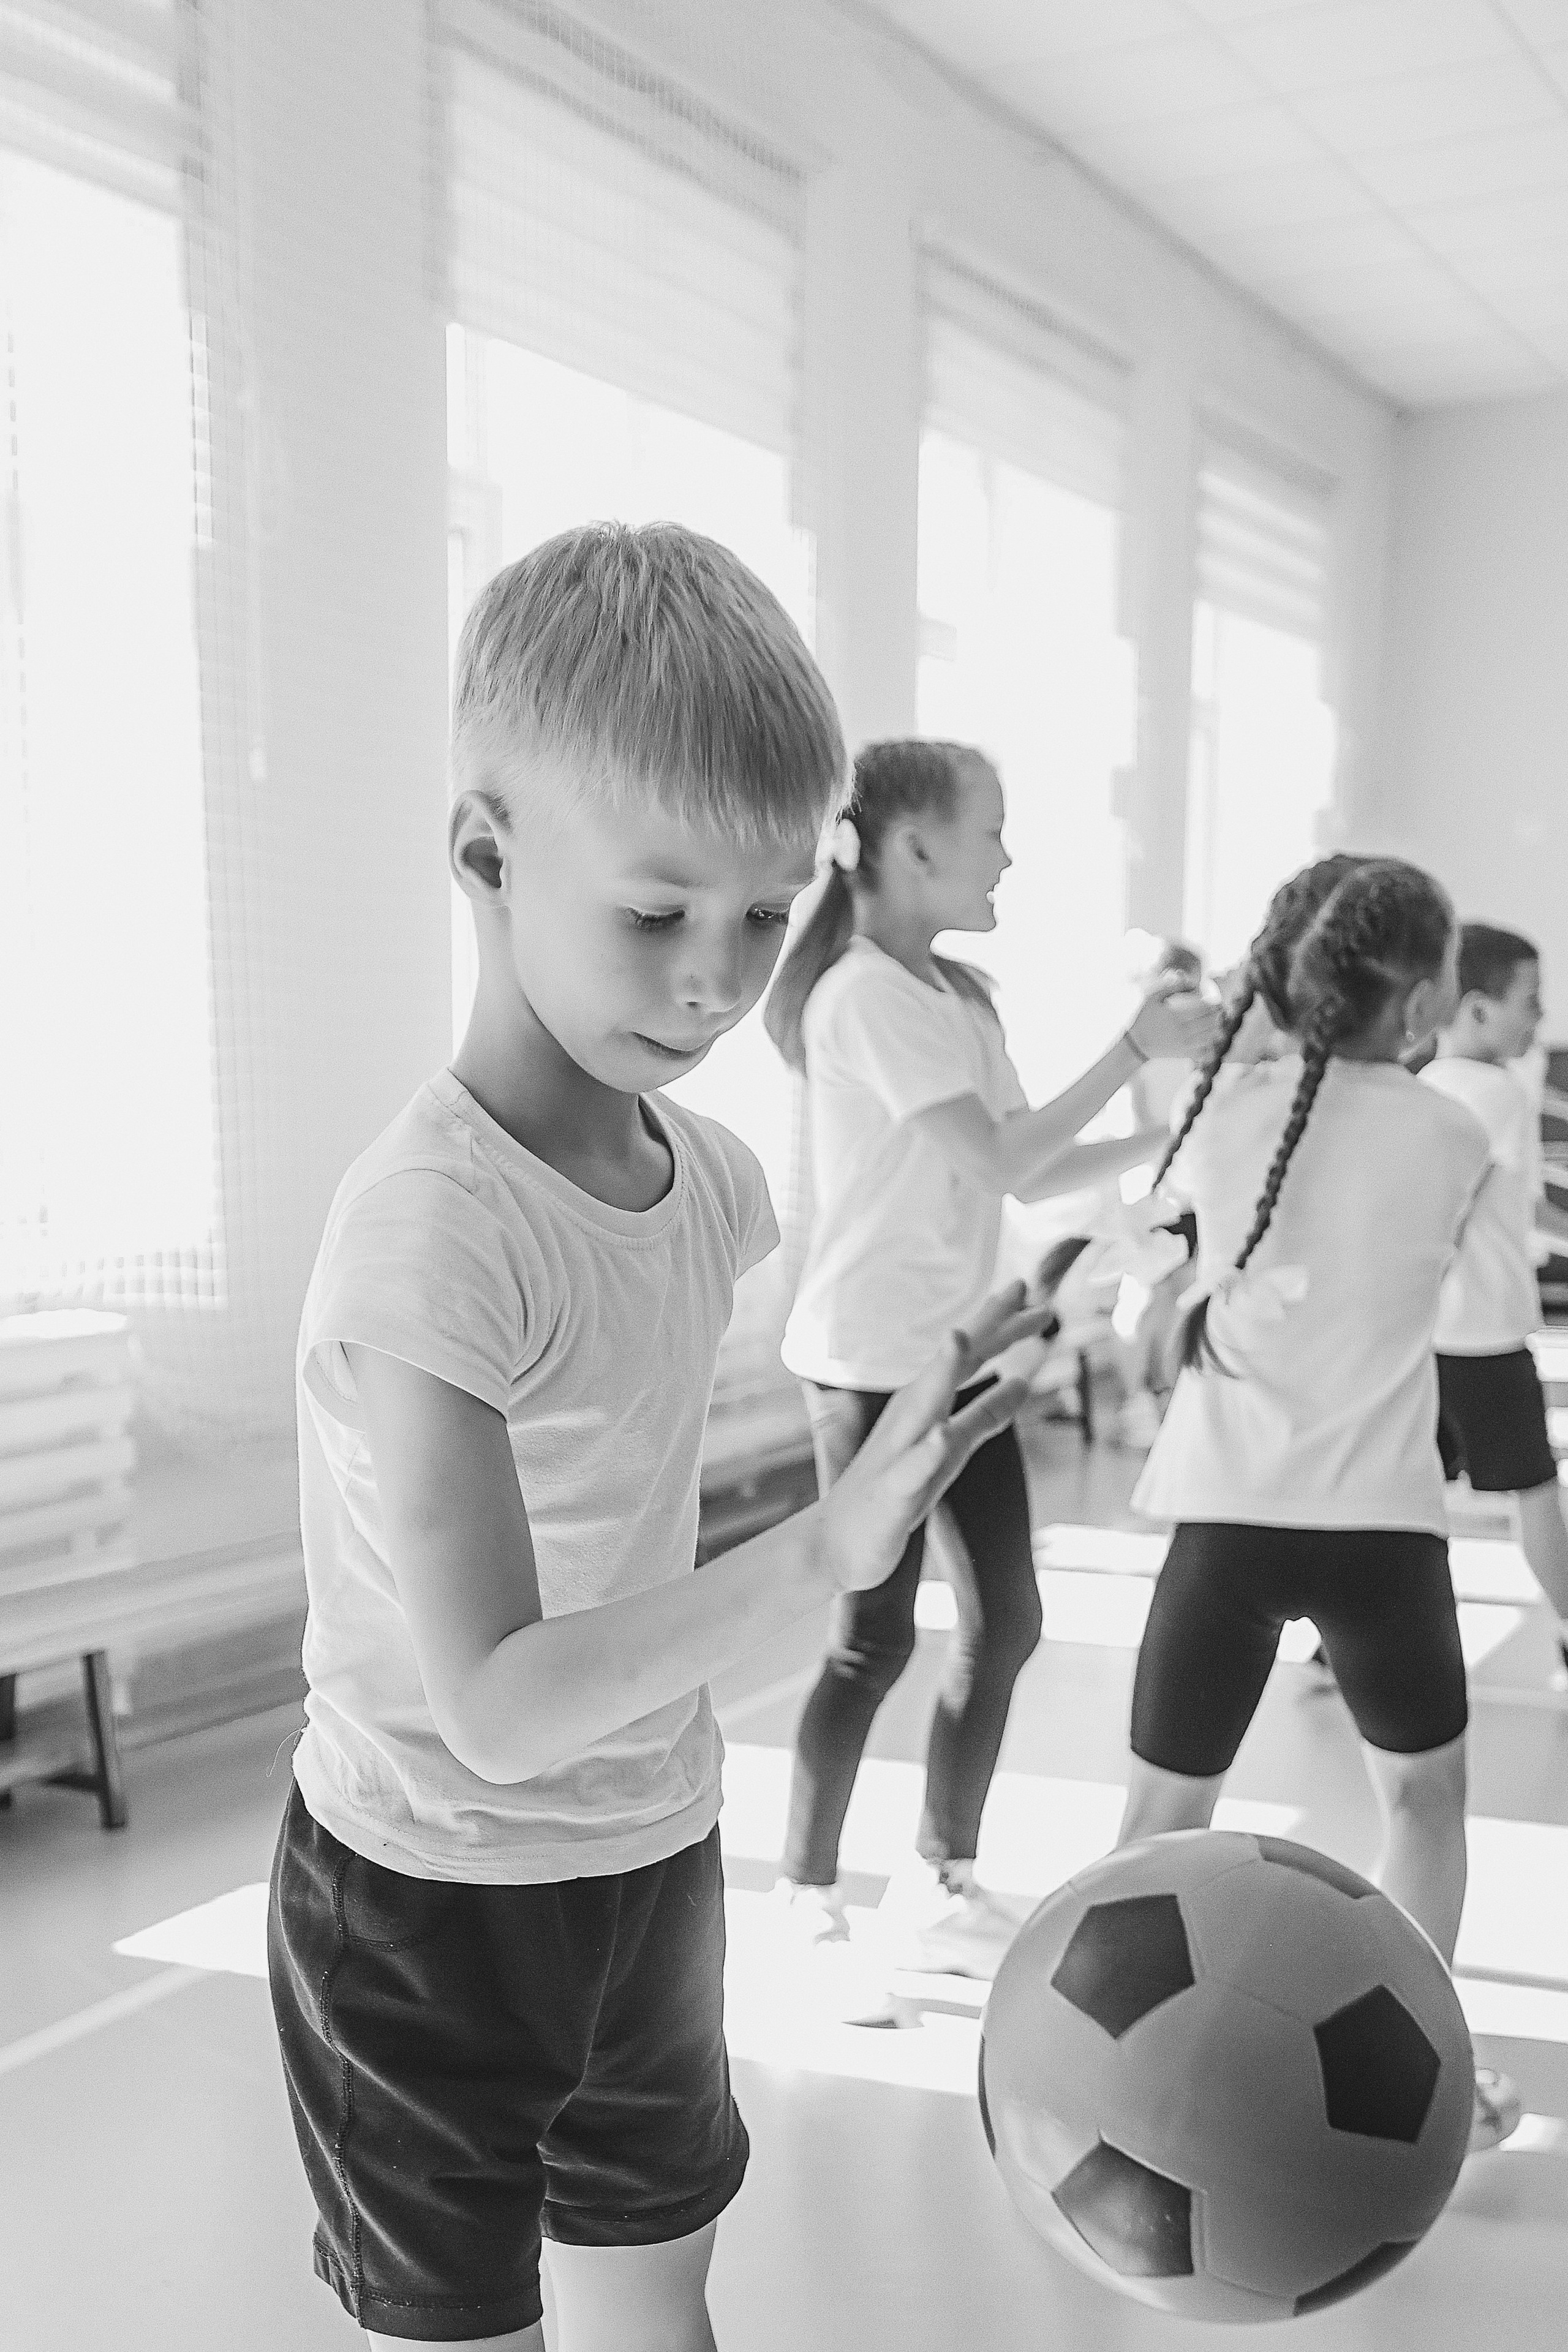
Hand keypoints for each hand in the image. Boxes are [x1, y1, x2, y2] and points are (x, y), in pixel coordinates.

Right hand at [817, 1282, 1052, 1595]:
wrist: (837, 1543)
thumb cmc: (897, 1492)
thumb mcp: (952, 1452)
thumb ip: (984, 1416)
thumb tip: (1023, 1383)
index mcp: (926, 1405)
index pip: (968, 1356)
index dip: (997, 1321)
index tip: (1025, 1286)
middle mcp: (911, 1418)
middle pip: (952, 1365)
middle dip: (984, 1327)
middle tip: (1019, 1285)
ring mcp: (899, 1452)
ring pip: (924, 1406)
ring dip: (942, 1370)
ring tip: (962, 1336)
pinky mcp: (893, 1492)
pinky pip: (912, 1470)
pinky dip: (927, 1450)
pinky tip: (941, 1434)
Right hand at [1129, 978, 1218, 1064]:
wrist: (1135, 1044)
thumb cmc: (1142, 1017)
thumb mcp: (1151, 996)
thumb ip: (1171, 986)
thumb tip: (1192, 982)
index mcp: (1176, 1015)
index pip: (1204, 1009)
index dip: (1214, 1004)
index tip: (1216, 1001)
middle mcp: (1182, 1031)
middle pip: (1210, 1022)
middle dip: (1219, 1015)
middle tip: (1221, 1010)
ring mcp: (1184, 1044)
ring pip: (1210, 1036)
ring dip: (1217, 1027)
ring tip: (1218, 1021)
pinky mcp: (1184, 1054)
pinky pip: (1204, 1051)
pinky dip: (1210, 1044)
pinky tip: (1210, 1037)